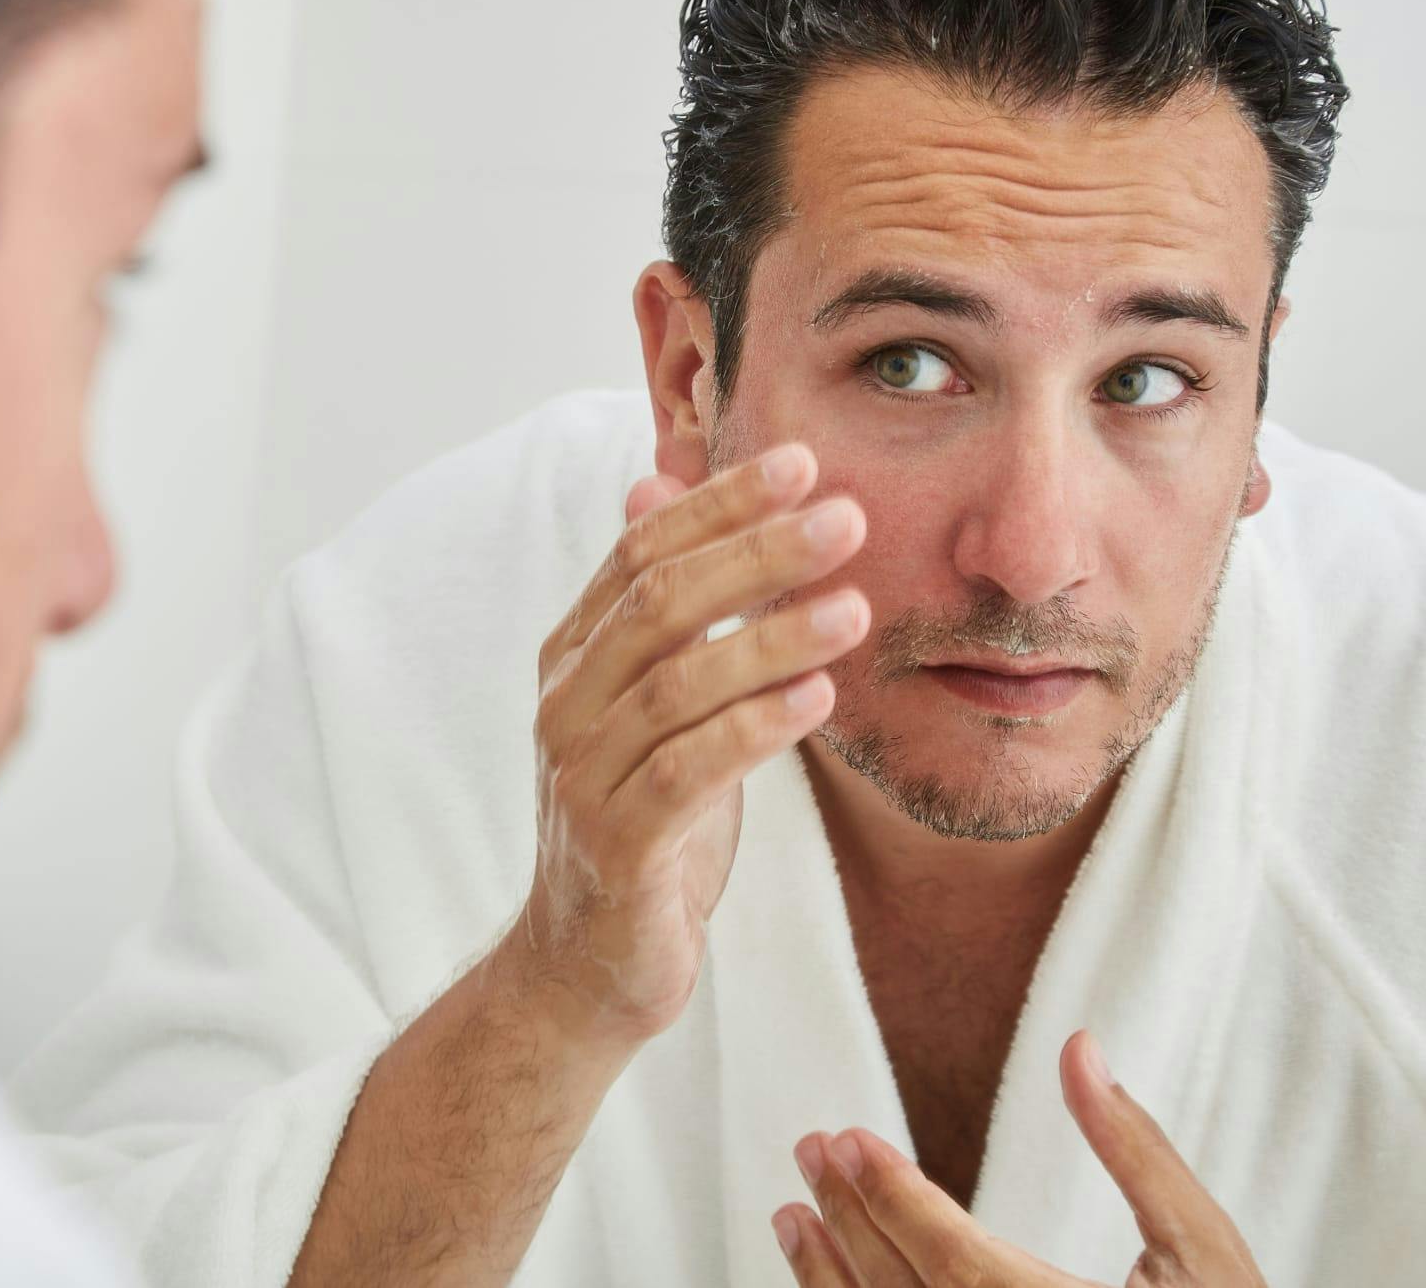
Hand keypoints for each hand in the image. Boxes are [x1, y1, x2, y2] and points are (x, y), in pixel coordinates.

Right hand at [511, 444, 868, 1046]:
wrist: (583, 963)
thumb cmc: (639, 817)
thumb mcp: (651, 704)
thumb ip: (662, 606)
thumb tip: (653, 485)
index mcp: (576, 655)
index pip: (642, 551)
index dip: (720, 503)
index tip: (802, 462)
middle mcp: (567, 702)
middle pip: (658, 601)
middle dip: (757, 552)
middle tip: (847, 518)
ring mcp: (581, 775)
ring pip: (677, 683)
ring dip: (771, 639)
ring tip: (858, 610)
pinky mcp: (614, 846)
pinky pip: (686, 772)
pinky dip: (753, 728)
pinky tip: (819, 696)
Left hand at [774, 1030, 1267, 1286]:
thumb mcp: (1204, 1250)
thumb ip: (1138, 1152)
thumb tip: (1079, 1049)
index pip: (959, 1264)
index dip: (896, 1199)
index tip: (848, 1139)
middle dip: (853, 1219)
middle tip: (811, 1150)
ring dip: (830, 1279)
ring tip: (794, 1214)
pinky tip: (827, 1277)